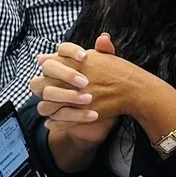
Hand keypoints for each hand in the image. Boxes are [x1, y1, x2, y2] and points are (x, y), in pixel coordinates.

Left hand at [37, 34, 175, 132]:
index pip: (49, 64)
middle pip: (42, 84)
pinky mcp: (83, 113)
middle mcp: (74, 79)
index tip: (45, 71)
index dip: (46, 68)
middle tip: (43, 90)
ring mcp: (78, 97)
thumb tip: (48, 54)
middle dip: (40, 88)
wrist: (135, 91)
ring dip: (45, 107)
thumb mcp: (100, 55)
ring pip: (47, 105)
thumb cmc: (119, 71)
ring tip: (47, 108)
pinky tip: (52, 122)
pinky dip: (54, 123)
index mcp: (77, 64)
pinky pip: (60, 121)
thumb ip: (74, 53)